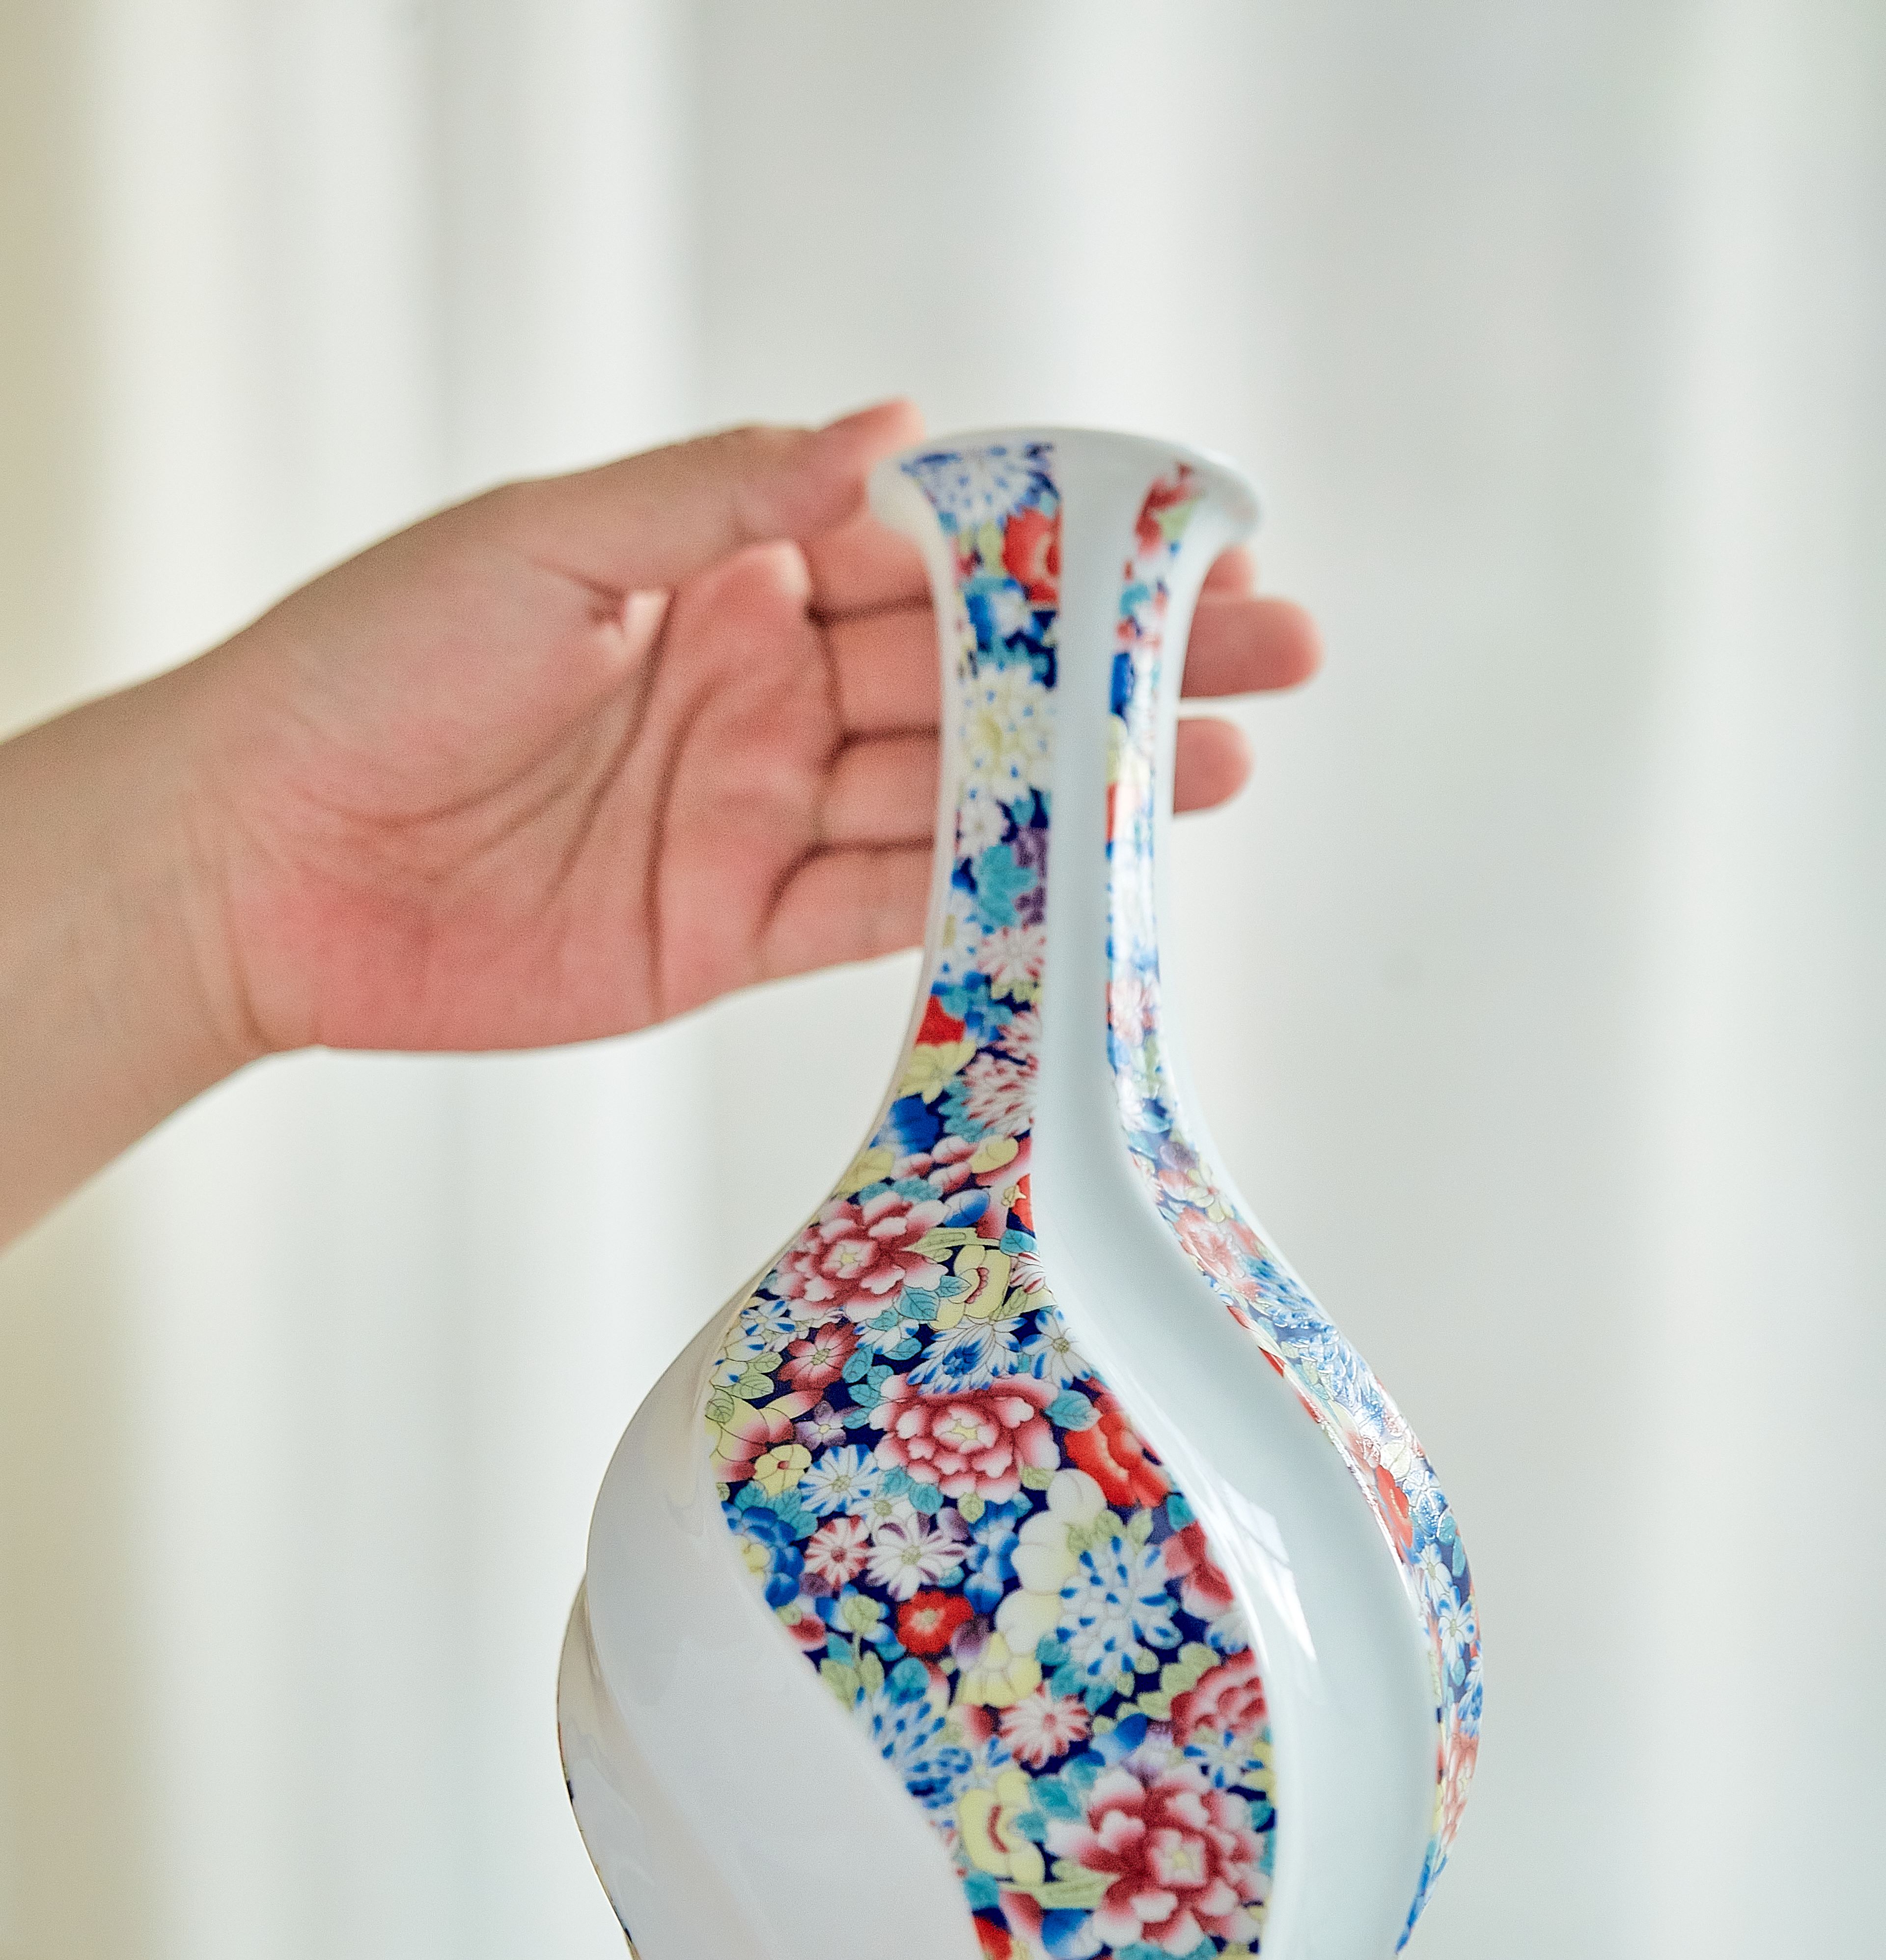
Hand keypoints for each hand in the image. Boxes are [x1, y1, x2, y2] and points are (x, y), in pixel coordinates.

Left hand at [188, 401, 1318, 1055]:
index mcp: (725, 571)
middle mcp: (762, 687)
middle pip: (976, 675)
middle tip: (1268, 652)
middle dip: (1120, 664)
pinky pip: (884, 913)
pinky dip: (988, 899)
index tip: (1186, 538)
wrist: (261, 855)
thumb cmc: (367, 667)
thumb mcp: (547, 543)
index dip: (1061, 548)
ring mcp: (755, 813)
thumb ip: (727, 500)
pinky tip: (1095, 875)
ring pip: (957, 797)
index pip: (930, 548)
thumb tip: (894, 433)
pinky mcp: (732, 930)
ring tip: (1223, 763)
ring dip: (1089, 785)